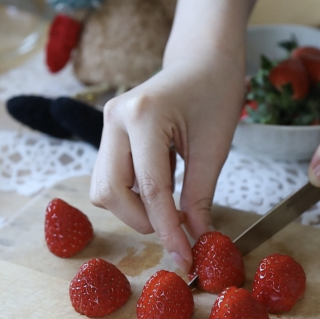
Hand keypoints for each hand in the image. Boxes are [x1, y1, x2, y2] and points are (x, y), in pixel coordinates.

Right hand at [90, 51, 244, 271]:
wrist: (203, 60)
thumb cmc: (216, 94)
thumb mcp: (214, 149)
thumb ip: (200, 198)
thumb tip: (197, 240)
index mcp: (145, 116)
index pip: (152, 190)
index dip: (169, 231)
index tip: (185, 258)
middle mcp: (115, 118)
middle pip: (109, 193)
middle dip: (141, 220)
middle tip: (174, 225)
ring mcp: (107, 124)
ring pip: (104, 188)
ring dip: (134, 208)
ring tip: (169, 200)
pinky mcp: (109, 132)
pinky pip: (110, 177)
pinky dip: (132, 193)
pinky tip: (159, 184)